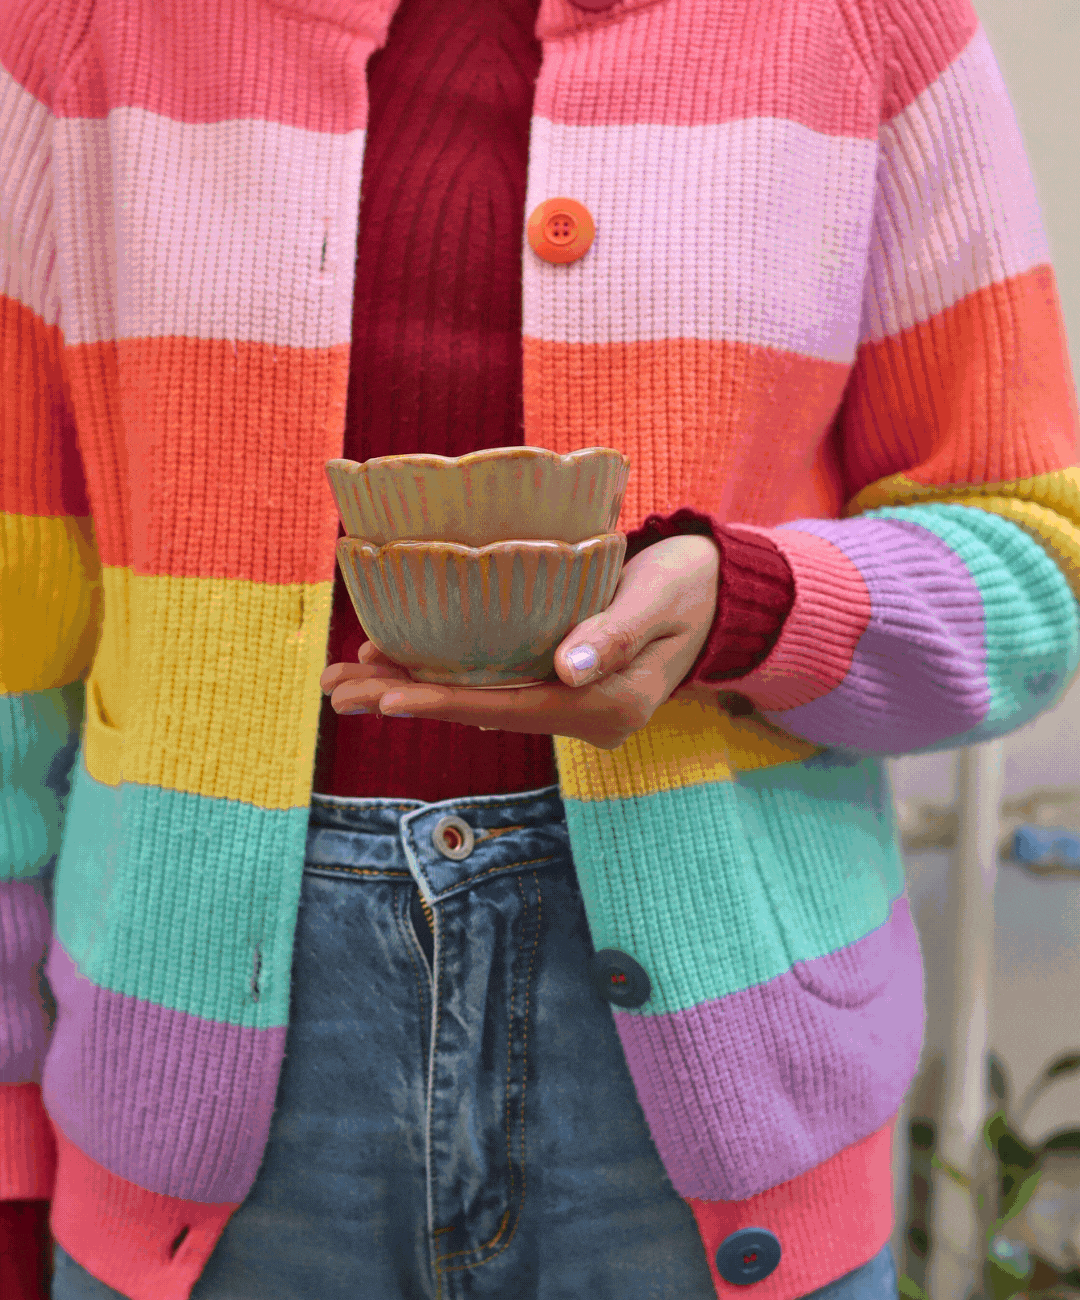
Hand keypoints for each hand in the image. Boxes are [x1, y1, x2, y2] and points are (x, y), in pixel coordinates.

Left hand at [321, 534, 719, 751]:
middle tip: (335, 692)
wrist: (719, 592)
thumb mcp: (658, 597)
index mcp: (605, 706)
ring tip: (345, 680)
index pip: (509, 708)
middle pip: (480, 714)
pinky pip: (491, 687)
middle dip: (405, 702)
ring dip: (411, 691)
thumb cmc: (689, 583)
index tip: (386, 698)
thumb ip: (615, 631)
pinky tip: (394, 666)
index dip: (444, 703)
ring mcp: (568, 704)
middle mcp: (581, 716)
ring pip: (478, 703)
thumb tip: (568, 671)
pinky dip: (441, 677)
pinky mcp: (558, 685)